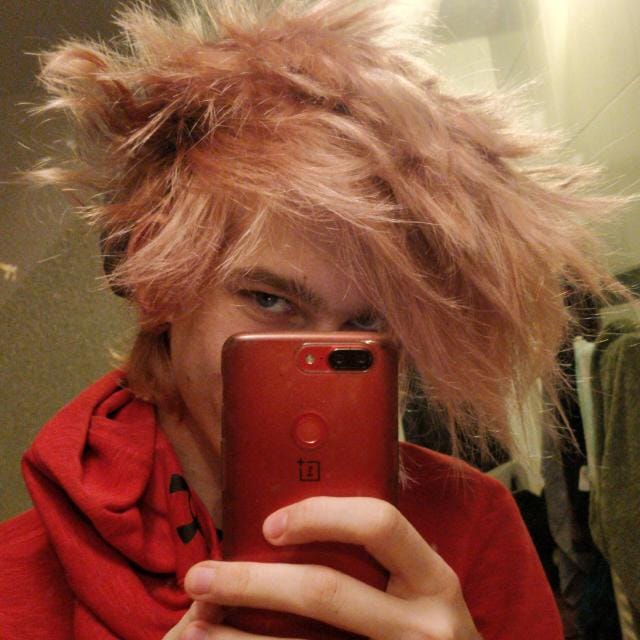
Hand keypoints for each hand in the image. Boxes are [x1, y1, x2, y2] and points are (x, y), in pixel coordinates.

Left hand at [177, 497, 481, 638]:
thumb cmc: (429, 628)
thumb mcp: (423, 587)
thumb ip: (385, 557)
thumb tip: (301, 520)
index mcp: (433, 578)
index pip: (380, 524)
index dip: (321, 516)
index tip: (270, 524)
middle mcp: (422, 624)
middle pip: (324, 591)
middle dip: (251, 581)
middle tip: (199, 576)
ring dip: (236, 636)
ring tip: (194, 625)